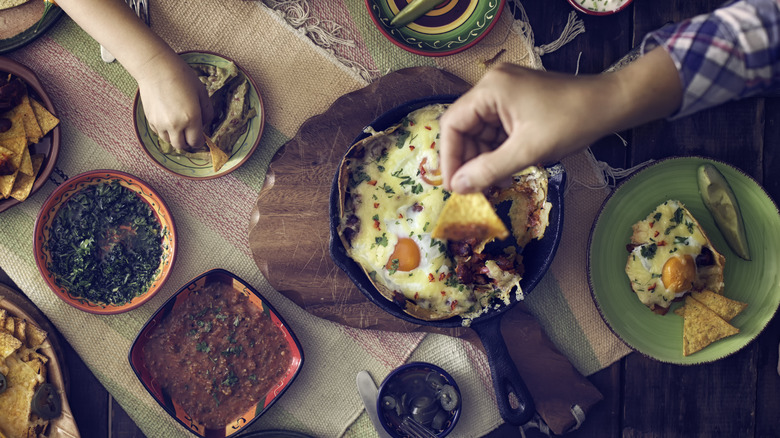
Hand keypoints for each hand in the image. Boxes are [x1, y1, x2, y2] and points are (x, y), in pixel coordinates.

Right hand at [136, 54, 212, 151]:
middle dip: (187, 142)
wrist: (155, 67)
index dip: (200, 141)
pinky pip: (158, 133)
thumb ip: (207, 111)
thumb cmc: (181, 76)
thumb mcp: (201, 92)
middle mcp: (175, 125)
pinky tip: (168, 119)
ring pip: (169, 141)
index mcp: (191, 118)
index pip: (196, 142)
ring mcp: (160, 123)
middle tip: (190, 133)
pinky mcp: (150, 119)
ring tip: (179, 125)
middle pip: (181, 145)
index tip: (200, 136)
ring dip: (175, 137)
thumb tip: (205, 124)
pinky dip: (164, 130)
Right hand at [440, 49, 681, 193]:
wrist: (612, 104)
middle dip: (468, 161)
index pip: (453, 124)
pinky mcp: (517, 103)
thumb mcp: (528, 151)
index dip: (449, 158)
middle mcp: (492, 86)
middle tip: (472, 191)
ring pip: (481, 133)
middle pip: (465, 128)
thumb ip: (489, 170)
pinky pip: (497, 131)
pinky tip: (504, 172)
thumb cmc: (572, 122)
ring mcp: (505, 93)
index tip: (454, 187)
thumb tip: (458, 188)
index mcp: (490, 89)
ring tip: (490, 185)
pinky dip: (498, 152)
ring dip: (483, 160)